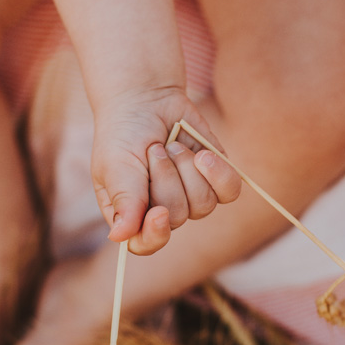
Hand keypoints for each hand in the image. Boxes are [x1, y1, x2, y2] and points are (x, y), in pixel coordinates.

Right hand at [91, 86, 240, 254]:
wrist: (147, 99)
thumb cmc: (123, 134)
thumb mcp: (115, 164)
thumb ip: (124, 199)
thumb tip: (120, 238)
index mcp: (133, 215)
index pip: (146, 244)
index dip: (156, 234)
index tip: (159, 212)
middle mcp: (164, 212)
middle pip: (179, 218)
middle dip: (167, 178)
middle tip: (153, 151)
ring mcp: (192, 197)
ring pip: (204, 204)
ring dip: (187, 168)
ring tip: (171, 146)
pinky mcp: (215, 179)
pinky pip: (229, 191)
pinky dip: (218, 171)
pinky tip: (203, 154)